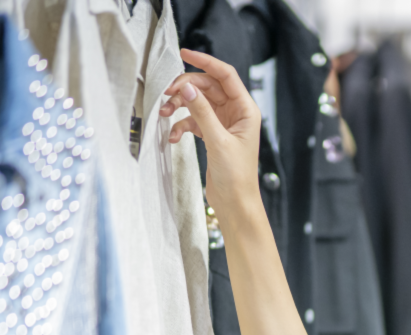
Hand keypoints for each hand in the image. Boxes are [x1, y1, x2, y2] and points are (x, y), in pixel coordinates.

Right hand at [161, 49, 261, 225]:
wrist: (235, 204)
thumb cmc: (237, 177)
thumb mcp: (218, 141)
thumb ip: (202, 112)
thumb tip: (187, 87)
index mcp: (245, 110)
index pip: (226, 75)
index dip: (206, 62)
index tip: (185, 53)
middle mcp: (236, 113)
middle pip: (208, 86)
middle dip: (186, 87)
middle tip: (167, 93)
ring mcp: (223, 124)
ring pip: (198, 102)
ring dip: (180, 105)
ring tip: (165, 113)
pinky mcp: (212, 135)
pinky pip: (193, 120)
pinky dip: (181, 124)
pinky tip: (173, 136)